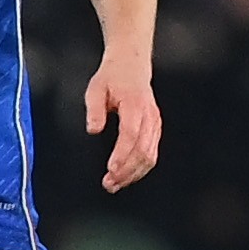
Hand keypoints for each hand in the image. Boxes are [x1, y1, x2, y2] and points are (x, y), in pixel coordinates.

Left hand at [85, 55, 160, 192]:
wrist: (132, 65)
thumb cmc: (111, 77)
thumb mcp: (95, 88)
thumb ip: (94, 110)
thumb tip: (93, 130)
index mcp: (134, 104)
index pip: (130, 133)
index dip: (121, 154)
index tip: (110, 169)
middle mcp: (149, 115)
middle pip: (142, 149)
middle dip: (126, 170)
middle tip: (108, 183)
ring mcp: (155, 123)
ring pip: (150, 155)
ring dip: (133, 173)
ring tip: (114, 184)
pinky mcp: (155, 129)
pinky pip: (152, 153)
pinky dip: (140, 168)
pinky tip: (126, 177)